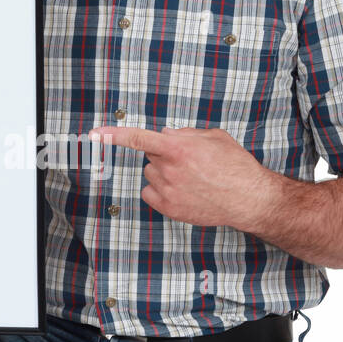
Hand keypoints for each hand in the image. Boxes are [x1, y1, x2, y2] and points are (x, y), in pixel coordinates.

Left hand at [89, 124, 280, 231]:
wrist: (248, 198)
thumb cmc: (235, 166)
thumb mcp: (214, 137)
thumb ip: (184, 133)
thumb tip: (164, 136)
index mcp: (179, 148)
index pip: (139, 138)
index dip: (114, 135)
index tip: (94, 133)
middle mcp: (170, 169)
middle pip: (151, 156)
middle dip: (165, 155)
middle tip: (190, 163)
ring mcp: (168, 191)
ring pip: (151, 174)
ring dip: (164, 173)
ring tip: (192, 179)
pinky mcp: (169, 208)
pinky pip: (150, 193)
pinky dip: (161, 190)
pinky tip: (183, 191)